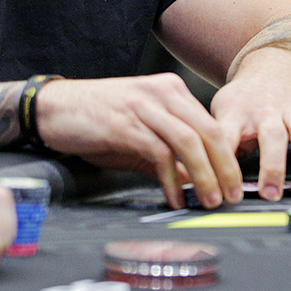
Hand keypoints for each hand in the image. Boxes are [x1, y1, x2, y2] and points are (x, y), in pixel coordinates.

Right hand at [34, 74, 242, 209]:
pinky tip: (174, 197)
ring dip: (205, 176)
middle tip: (232, 197)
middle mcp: (161, 92)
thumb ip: (171, 153)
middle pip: (208, 131)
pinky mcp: (126, 123)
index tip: (235, 183)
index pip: (212, 124)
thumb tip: (197, 180)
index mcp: (170, 89)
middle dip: (225, 168)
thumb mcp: (141, 132)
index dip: (229, 156)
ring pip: (190, 141)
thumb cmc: (97, 119)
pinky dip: (172, 179)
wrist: (54, 108)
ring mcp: (144, 106)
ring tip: (209, 200)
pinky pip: (160, 153)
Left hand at [210, 47, 290, 198]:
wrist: (276, 65)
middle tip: (270, 194)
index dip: (223, 160)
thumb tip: (198, 179)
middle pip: (271, 134)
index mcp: (237, 111)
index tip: (223, 188)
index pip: (225, 133)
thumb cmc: (245, 99)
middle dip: (272, 166)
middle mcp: (267, 109)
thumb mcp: (222, 112)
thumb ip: (216, 142)